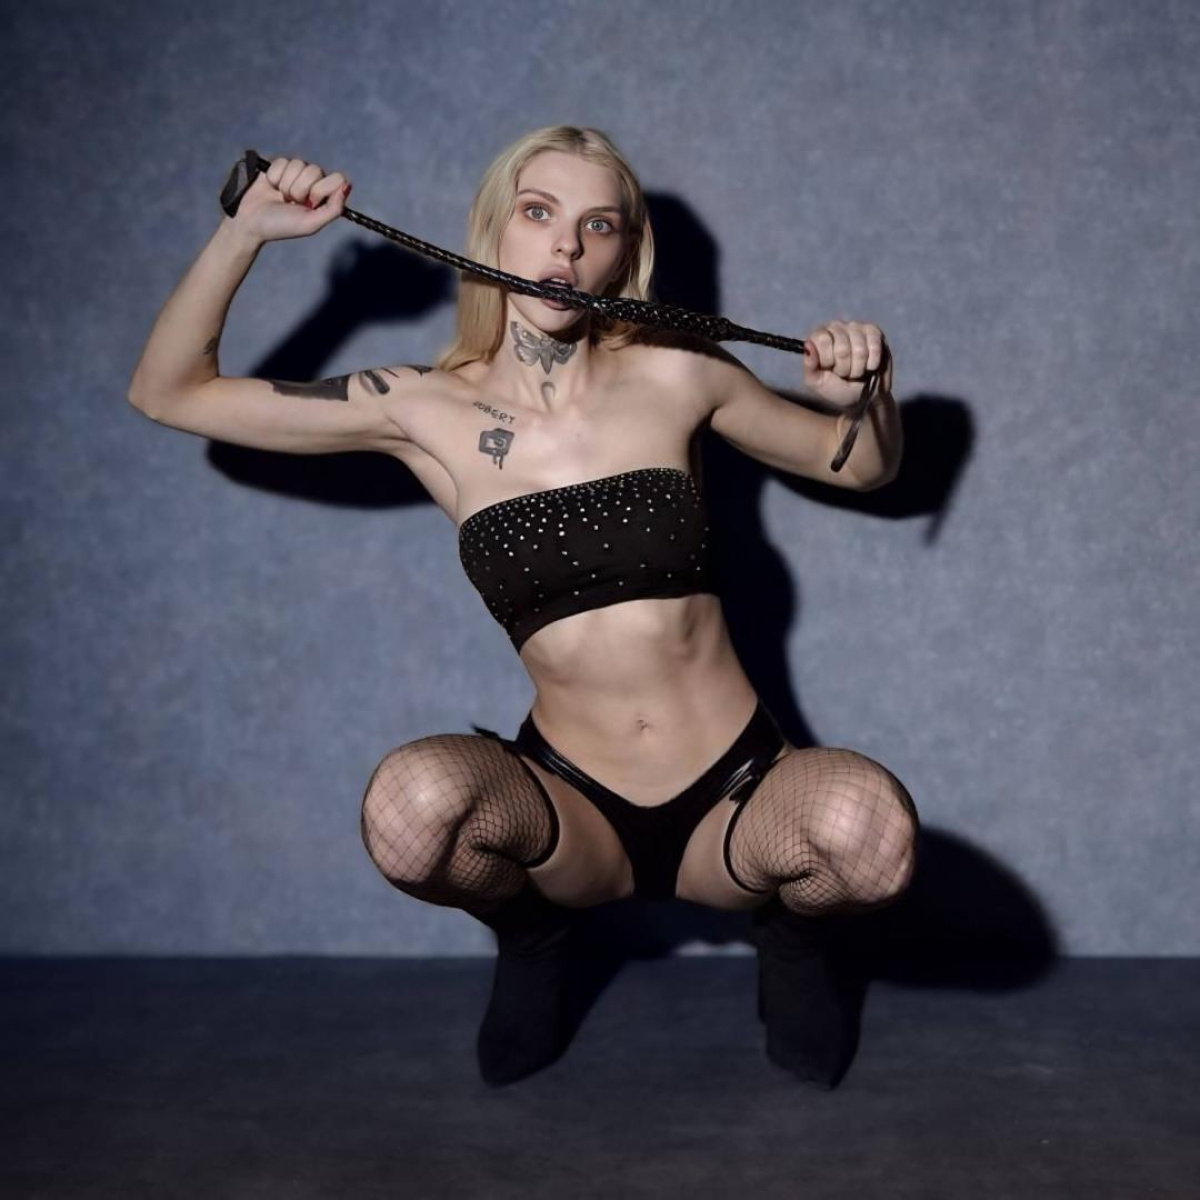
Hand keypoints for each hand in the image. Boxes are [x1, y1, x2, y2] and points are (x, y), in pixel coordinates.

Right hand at [225, 156, 351, 244]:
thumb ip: (333, 209)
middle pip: (316, 170)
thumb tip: (347, 186)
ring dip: (287, 184)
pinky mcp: (279, 165)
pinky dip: (275, 176)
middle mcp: (313, 182)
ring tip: (281, 197)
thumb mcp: (311, 224)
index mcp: (324, 196)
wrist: (251, 222)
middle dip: (301, 189)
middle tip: (292, 203)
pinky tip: (271, 187)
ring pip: (298, 164)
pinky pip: (282, 161)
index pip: (337, 178)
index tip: (311, 203)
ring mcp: (296, 172)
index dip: (322, 189)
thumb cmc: (282, 226)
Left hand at [802, 320, 892, 409]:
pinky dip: (871, 364)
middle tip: (843, 373)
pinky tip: (868, 366)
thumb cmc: (836, 388)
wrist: (861, 396)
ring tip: (855, 371)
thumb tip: (808, 346)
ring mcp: (855, 327)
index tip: (829, 368)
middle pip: (842, 347)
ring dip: (858, 369)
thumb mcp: (817, 382)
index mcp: (818, 337)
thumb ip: (810, 366)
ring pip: (860, 350)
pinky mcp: (874, 332)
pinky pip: (875, 348)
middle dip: (844, 368)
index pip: (823, 340)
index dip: (828, 360)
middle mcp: (835, 327)